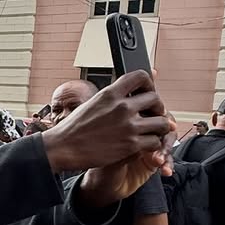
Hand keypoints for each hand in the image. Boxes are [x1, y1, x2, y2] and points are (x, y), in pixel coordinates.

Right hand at [43, 73, 170, 183]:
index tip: (147, 92)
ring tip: (151, 131)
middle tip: (151, 115)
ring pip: (162, 122)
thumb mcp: (92, 103)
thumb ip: (112, 95)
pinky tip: (144, 144)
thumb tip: (126, 85)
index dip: (149, 84)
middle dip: (157, 107)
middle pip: (156, 99)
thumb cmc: (74, 127)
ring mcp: (128, 126)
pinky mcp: (130, 145)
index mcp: (110, 94)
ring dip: (159, 127)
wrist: (62, 147)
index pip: (141, 76)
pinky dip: (153, 144)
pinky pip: (155, 141)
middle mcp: (121, 107)